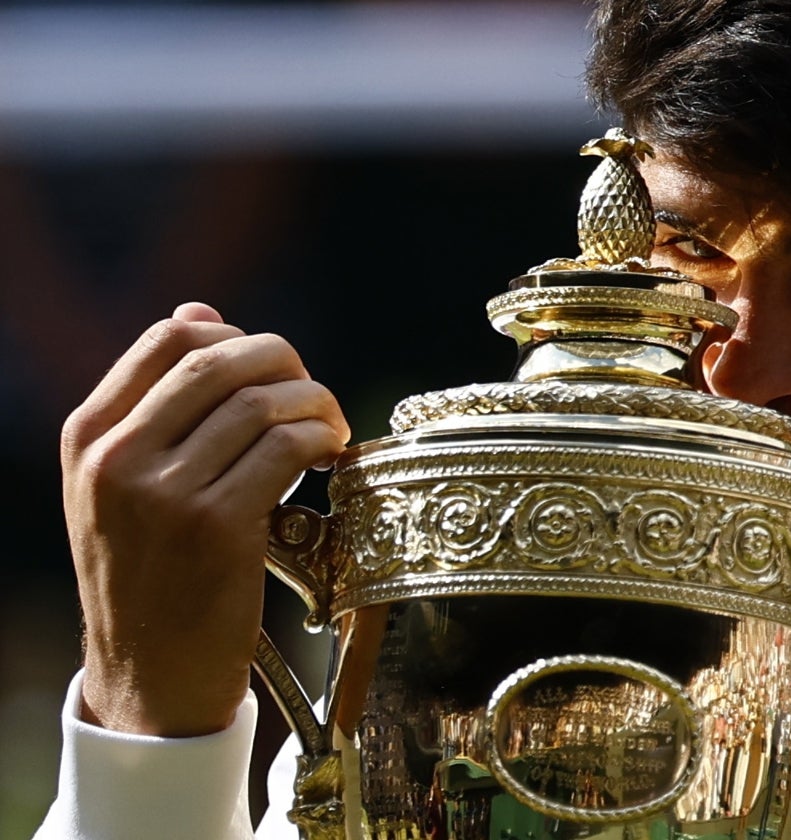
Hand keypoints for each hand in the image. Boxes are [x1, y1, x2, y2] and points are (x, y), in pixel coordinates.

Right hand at [61, 303, 350, 736]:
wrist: (149, 676)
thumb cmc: (149, 571)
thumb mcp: (125, 484)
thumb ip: (157, 401)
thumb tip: (201, 311)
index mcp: (89, 436)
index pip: (169, 338)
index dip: (236, 338)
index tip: (268, 369)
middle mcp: (117, 457)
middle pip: (220, 360)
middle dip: (285, 362)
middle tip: (312, 392)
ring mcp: (164, 494)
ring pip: (260, 402)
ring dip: (313, 403)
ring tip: (328, 427)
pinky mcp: (216, 529)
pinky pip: (285, 449)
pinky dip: (320, 439)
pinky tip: (330, 455)